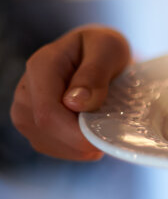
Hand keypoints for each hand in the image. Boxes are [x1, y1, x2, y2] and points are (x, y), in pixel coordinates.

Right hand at [10, 25, 130, 160]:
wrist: (97, 54)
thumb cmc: (104, 49)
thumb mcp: (108, 48)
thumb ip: (94, 73)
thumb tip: (74, 103)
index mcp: (42, 66)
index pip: (47, 111)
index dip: (74, 132)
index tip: (104, 137)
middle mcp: (26, 89)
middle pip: (44, 129)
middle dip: (80, 141)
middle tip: (111, 135)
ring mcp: (25, 109)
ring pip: (46, 143)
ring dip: (78, 147)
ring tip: (103, 132)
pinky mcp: (33, 124)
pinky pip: (51, 147)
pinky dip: (74, 149)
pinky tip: (91, 138)